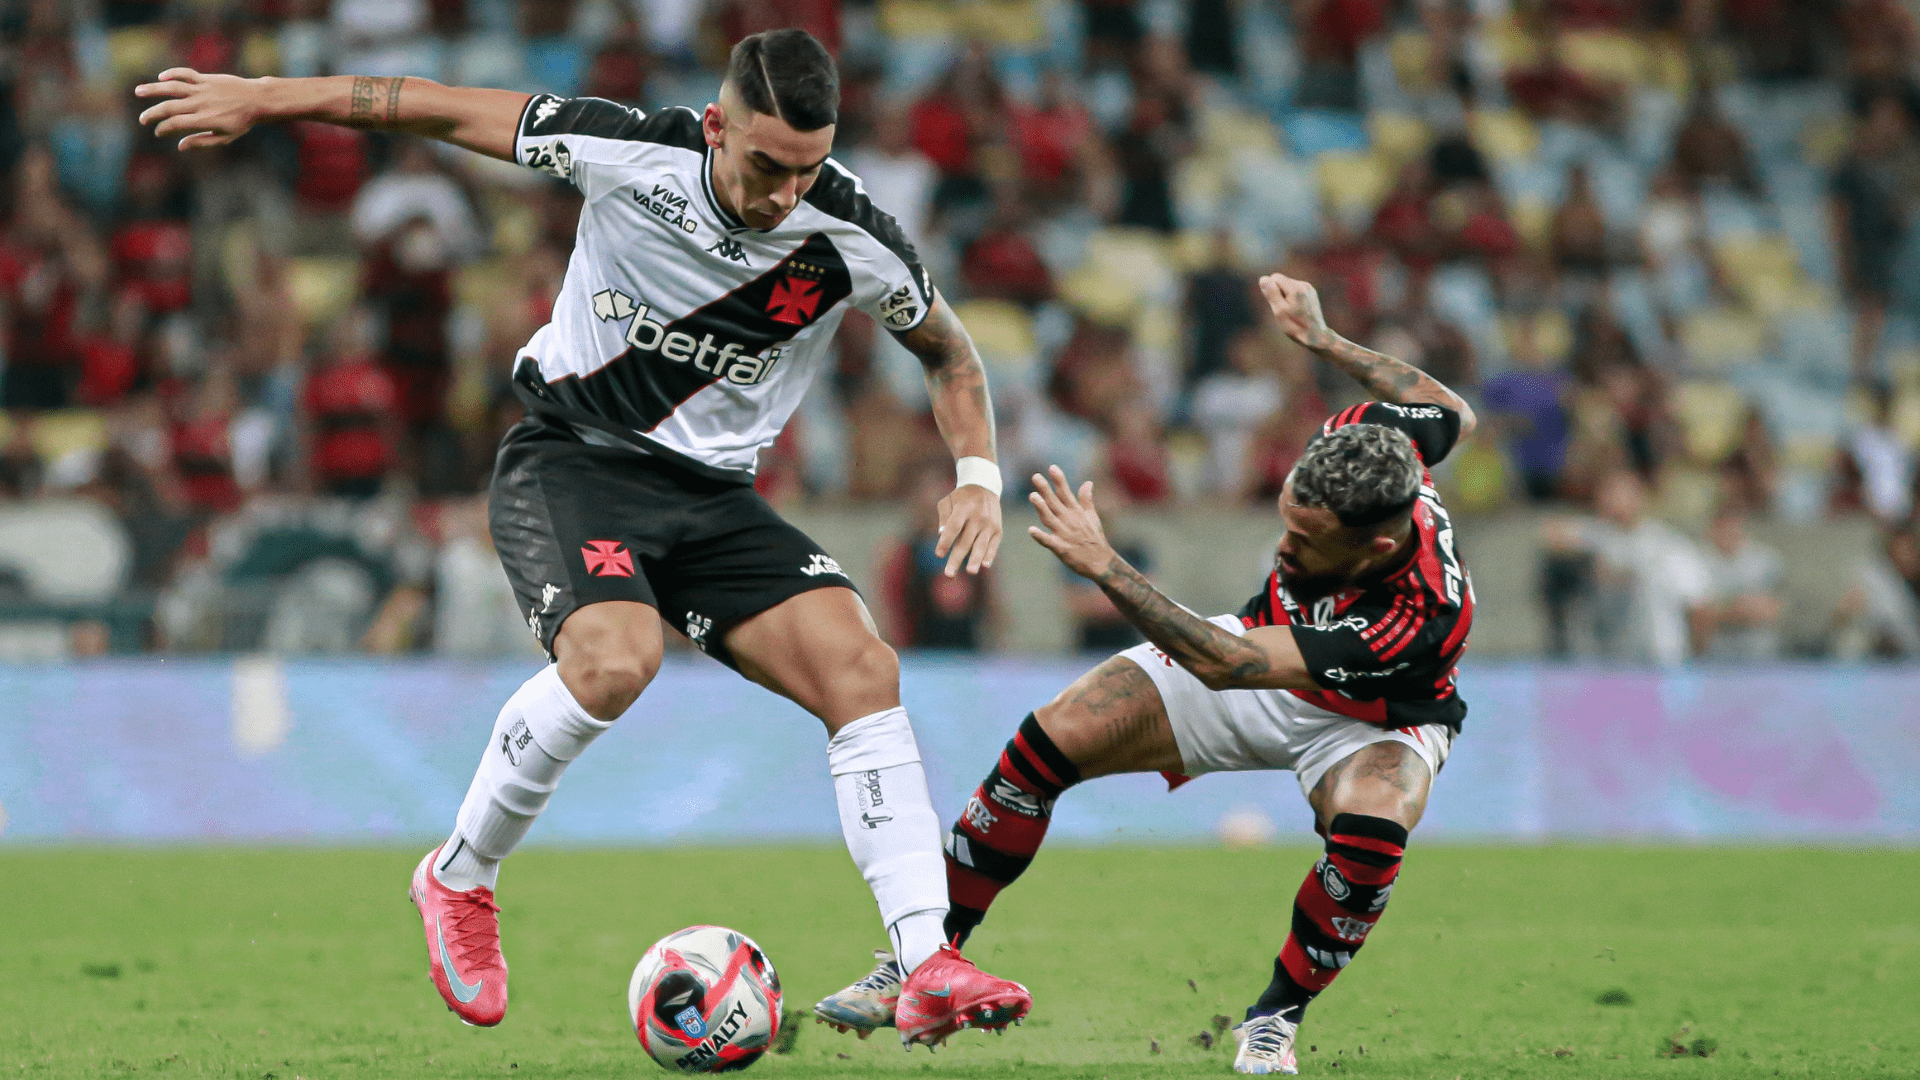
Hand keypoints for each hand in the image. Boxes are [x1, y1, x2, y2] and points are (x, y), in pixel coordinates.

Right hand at [135, 69, 260, 149]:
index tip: (158, 132)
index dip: (163, 129)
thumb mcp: (225, 137)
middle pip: (170, 107)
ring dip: (153, 89)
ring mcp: (202, 89)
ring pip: (172, 87)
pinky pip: (186, 73)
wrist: (258, 100)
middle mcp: (201, 104)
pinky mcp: (206, 78)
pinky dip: (172, 73)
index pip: (176, 124)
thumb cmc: (242, 122)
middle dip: (153, 114)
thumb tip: (180, 146)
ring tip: (138, 91)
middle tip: (143, 119)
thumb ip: (202, 142)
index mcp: (204, 120)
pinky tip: (162, 78)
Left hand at [935, 482, 1001, 576]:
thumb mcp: (948, 501)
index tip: (939, 554)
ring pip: (981, 545)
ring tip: (970, 572)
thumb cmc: (961, 497)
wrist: (985, 487)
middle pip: (966, 541)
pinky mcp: (998, 529)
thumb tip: (941, 534)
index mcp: (963, 508)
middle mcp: (978, 516)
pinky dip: (990, 555)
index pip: (954, 527)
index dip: (946, 541)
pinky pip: (994, 545)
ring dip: (975, 560)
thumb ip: (943, 516)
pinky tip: (985, 565)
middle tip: (949, 574)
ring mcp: (989, 524)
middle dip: (957, 558)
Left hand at [1027, 465, 1117, 579]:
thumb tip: (1088, 482)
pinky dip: (1040, 537)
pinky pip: (1048, 542)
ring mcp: (1065, 535)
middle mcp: (1070, 521)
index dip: (1059, 480)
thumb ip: (1086, 499)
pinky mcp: (1061, 549)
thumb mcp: (1093, 516)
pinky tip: (1031, 531)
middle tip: (1036, 477)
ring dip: (1041, 508)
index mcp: (1076, 512)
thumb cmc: (1095, 538)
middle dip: (1046, 490)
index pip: (1066, 493)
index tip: (1052, 467)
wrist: (1100, 562)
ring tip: (1032, 496)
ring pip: (1050, 519)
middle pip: (1055, 503)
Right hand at [1257, 272, 1334, 351]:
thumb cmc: (1295, 326)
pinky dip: (1292, 298)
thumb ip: (1271, 294)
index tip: (1278, 304)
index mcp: (1296, 288)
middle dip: (1279, 293)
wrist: (1316, 336)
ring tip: (1292, 311)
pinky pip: (1295, 290)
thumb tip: (1263, 279)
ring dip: (1285, 296)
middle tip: (1284, 310)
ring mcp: (1309, 288)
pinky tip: (1297, 310)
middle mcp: (1304, 284)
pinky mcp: (1311, 293)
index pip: (1275, 277)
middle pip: (1281, 281)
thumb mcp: (1280, 311)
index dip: (1272, 291)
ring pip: (1288, 285)